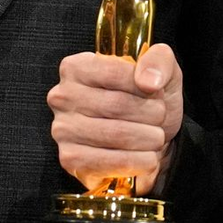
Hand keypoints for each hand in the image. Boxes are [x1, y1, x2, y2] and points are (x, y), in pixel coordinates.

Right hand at [48, 43, 182, 194]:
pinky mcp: (70, 159)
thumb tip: (148, 81)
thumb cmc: (147, 98)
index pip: (113, 72)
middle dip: (149, 114)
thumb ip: (159, 60)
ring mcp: (63, 129)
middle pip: (116, 105)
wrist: (147, 137)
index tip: (157, 93)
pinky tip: (148, 158)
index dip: (143, 86)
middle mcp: (63, 96)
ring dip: (147, 138)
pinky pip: (109, 162)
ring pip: (116, 134)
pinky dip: (137, 161)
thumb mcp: (160, 68)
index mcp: (76, 67)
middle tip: (160, 118)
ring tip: (156, 137)